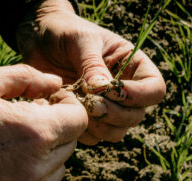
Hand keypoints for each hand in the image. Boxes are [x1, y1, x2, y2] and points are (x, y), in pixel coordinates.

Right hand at [0, 65, 87, 180]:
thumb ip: (25, 77)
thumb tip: (54, 82)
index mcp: (34, 132)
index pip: (79, 119)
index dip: (68, 107)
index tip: (51, 103)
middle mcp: (37, 167)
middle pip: (69, 144)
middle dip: (56, 128)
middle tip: (30, 119)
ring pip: (58, 169)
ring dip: (47, 154)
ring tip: (17, 143)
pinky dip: (34, 176)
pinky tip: (9, 166)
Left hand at [16, 0, 165, 144]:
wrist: (37, 40)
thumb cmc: (64, 32)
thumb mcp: (80, 40)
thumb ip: (93, 65)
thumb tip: (103, 91)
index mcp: (132, 65)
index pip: (154, 89)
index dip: (139, 96)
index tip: (112, 91)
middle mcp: (123, 89)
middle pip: (136, 116)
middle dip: (115, 114)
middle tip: (91, 105)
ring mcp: (106, 107)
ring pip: (117, 131)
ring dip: (99, 127)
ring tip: (77, 109)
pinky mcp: (86, 118)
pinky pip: (93, 137)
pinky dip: (81, 131)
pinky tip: (65, 113)